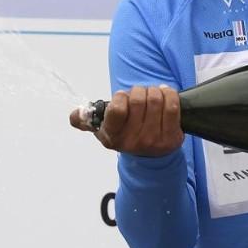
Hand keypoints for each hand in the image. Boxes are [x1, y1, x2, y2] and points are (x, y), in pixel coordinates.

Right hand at [68, 85, 184, 157]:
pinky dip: (169, 94)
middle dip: (139, 91)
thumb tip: (74, 115)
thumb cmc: (125, 134)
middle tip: (139, 95)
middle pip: (138, 100)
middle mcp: (133, 141)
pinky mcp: (172, 137)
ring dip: (154, 90)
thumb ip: (85, 120)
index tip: (123, 97)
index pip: (117, 109)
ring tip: (152, 95)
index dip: (121, 97)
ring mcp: (154, 140)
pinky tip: (165, 94)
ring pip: (156, 100)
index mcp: (113, 137)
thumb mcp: (102, 130)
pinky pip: (172, 107)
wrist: (150, 156)